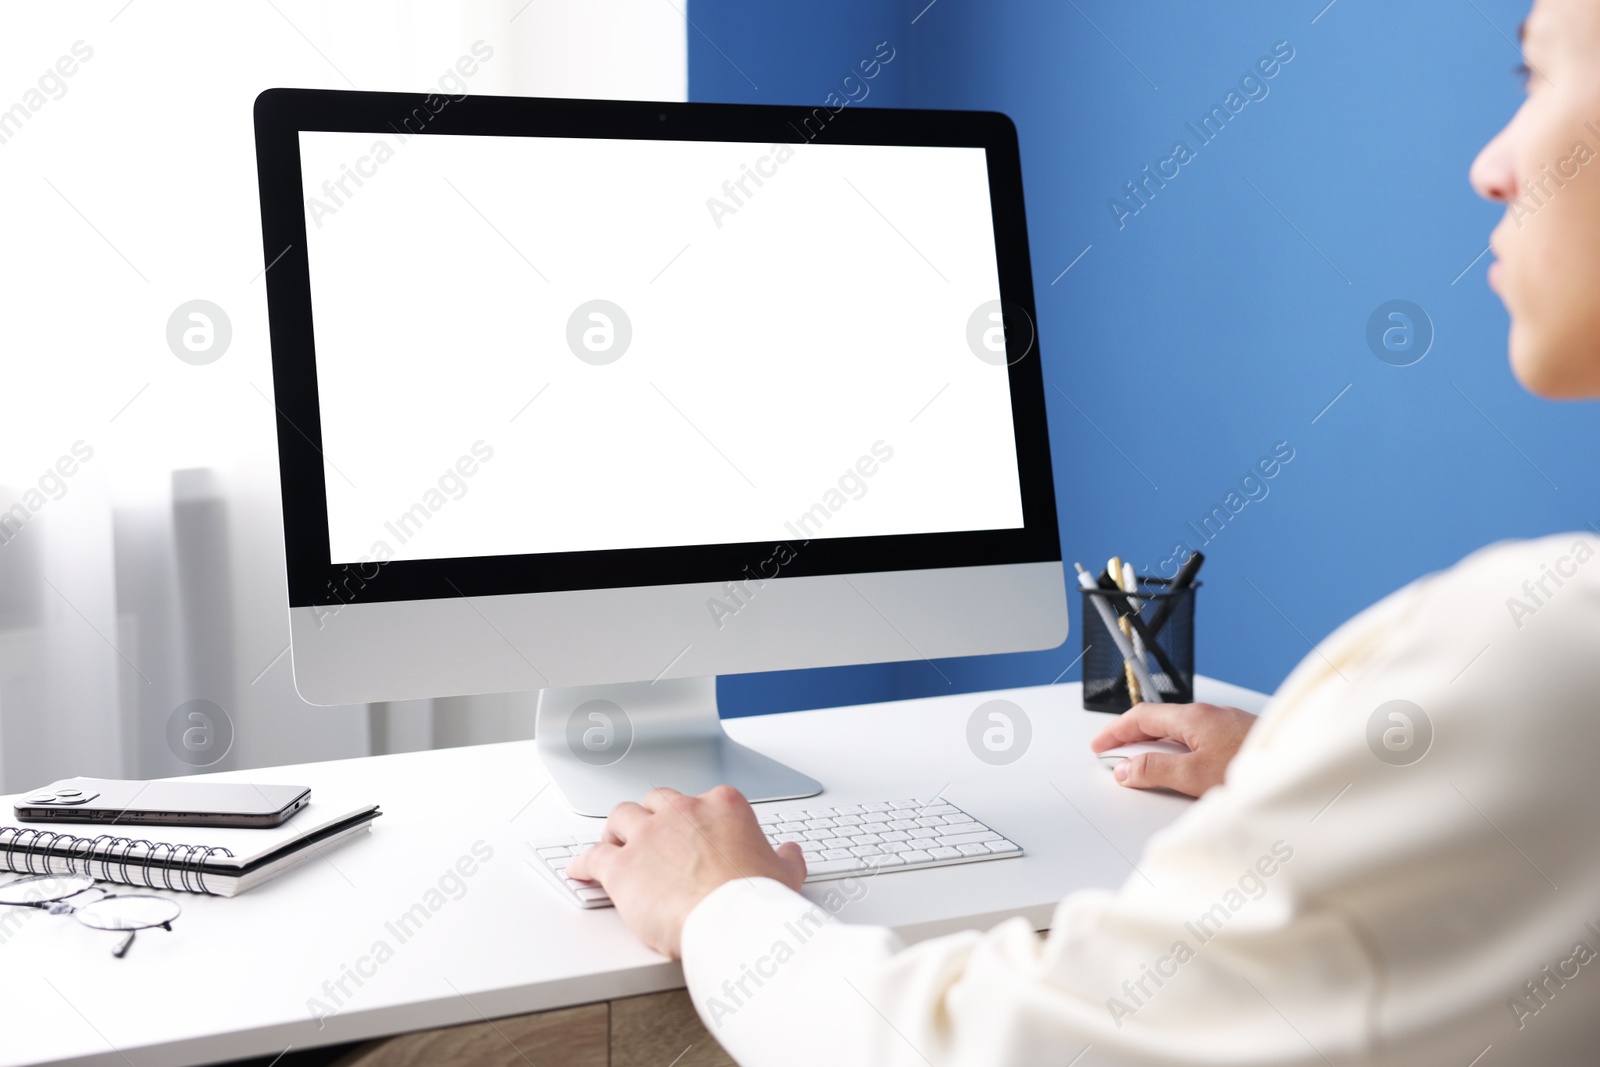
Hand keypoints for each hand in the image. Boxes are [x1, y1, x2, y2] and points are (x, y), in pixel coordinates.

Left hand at [565, 785, 805, 957]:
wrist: (734, 922)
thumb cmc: (757, 900)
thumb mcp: (785, 874)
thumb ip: (784, 858)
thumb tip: (789, 853)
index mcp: (721, 806)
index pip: (700, 800)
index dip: (692, 819)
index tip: (691, 834)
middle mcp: (682, 812)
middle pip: (656, 802)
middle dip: (651, 816)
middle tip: (649, 834)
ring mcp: (648, 837)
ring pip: (621, 817)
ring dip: (616, 830)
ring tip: (613, 843)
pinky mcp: (622, 868)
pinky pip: (593, 857)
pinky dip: (583, 863)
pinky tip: (580, 870)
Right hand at [1090, 702, 1256, 796]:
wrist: (1301, 768)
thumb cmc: (1255, 768)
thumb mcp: (1195, 775)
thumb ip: (1156, 771)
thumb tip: (1125, 769)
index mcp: (1193, 718)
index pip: (1141, 717)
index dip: (1115, 731)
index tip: (1099, 746)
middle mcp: (1209, 714)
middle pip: (1159, 720)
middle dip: (1132, 736)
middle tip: (1113, 755)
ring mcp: (1226, 724)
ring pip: (1180, 729)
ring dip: (1156, 743)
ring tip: (1143, 764)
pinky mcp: (1240, 736)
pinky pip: (1198, 736)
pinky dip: (1179, 747)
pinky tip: (1184, 765)